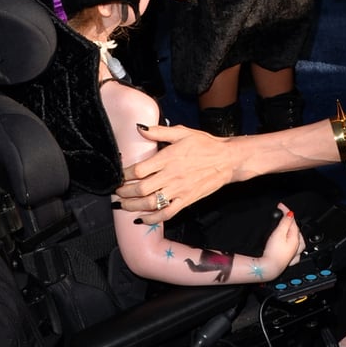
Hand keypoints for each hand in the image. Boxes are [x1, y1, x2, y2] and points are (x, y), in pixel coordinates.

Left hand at [115, 124, 237, 222]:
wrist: (228, 159)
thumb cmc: (205, 144)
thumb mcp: (182, 133)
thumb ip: (159, 132)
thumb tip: (140, 128)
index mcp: (168, 158)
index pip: (138, 170)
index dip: (124, 175)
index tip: (119, 176)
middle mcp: (171, 175)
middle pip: (140, 189)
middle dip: (124, 192)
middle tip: (117, 192)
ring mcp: (179, 190)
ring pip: (150, 203)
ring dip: (133, 206)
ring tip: (124, 205)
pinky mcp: (186, 200)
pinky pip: (166, 213)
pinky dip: (152, 218)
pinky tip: (142, 218)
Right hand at [262, 203, 306, 270]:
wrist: (269, 268)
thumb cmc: (273, 252)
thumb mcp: (278, 233)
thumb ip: (285, 223)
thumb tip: (290, 214)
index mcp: (296, 238)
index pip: (293, 221)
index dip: (286, 212)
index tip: (281, 206)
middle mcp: (296, 246)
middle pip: (296, 230)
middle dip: (291, 222)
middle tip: (283, 214)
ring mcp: (293, 254)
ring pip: (298, 241)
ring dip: (294, 233)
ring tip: (289, 229)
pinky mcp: (288, 260)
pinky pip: (295, 253)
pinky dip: (294, 247)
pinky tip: (291, 247)